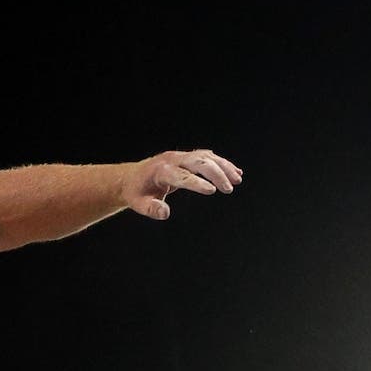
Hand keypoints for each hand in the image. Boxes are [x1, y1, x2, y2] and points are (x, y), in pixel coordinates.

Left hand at [122, 149, 242, 220]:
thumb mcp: (138, 204)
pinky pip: (207, 157)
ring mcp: (180, 156)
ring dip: (224, 167)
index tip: (212, 190)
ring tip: (238, 180)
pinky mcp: (186, 157)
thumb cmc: (136, 192)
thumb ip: (151, 209)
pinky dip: (222, 164)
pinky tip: (235, 172)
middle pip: (199, 161)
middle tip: (229, 189)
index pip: (182, 176)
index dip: (197, 183)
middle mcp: (172, 159)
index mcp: (161, 171)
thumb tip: (165, 213)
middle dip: (216, 173)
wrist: (132, 177)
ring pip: (206, 157)